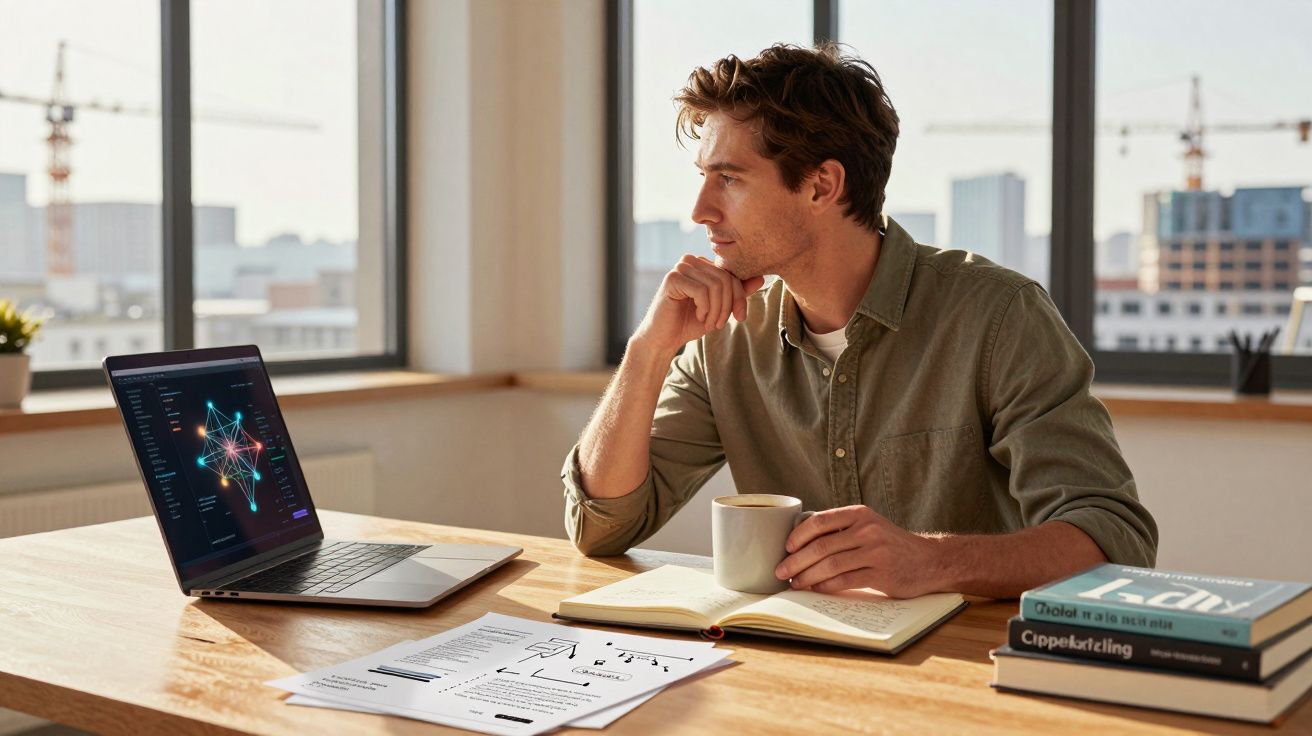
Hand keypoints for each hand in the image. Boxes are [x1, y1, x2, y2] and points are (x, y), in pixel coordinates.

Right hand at [630, 255, 764, 356]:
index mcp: (702, 264)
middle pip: (725, 278)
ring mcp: (680, 267)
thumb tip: (761, 278)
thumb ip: (737, 293)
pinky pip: (701, 291)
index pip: (731, 274)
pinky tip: (699, 316)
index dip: (740, 297)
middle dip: (728, 305)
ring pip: (715, 285)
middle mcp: (691, 261)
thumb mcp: (720, 308)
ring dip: (717, 310)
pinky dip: (705, 308)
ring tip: (710, 323)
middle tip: (720, 324)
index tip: (739, 317)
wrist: (664, 338)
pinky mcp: (672, 278)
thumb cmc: (689, 322)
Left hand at [773, 505, 941, 597]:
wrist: (929, 560)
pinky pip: (845, 581)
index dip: (799, 535)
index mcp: (860, 514)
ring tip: (794, 583)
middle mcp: (867, 530)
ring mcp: (876, 552)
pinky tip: (815, 589)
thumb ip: (842, 529)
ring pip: (830, 565)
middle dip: (796, 561)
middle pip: (821, 546)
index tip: (786, 548)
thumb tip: (800, 541)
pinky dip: (826, 586)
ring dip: (807, 576)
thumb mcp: (869, 525)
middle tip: (781, 571)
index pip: (821, 521)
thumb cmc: (891, 544)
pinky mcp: (881, 574)